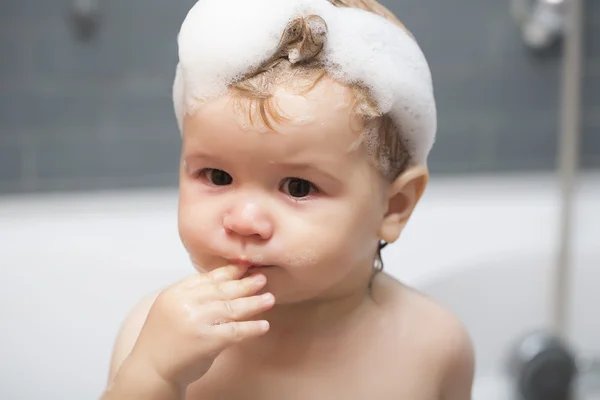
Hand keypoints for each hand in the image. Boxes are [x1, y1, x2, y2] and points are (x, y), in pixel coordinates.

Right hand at [128, 265, 273, 387]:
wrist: (151, 369)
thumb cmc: (164, 340)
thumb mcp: (172, 308)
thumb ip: (194, 295)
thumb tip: (225, 281)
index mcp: (176, 292)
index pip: (208, 278)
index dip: (229, 271)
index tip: (245, 266)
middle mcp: (186, 303)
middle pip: (222, 290)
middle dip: (245, 283)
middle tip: (262, 278)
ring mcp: (197, 321)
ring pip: (232, 308)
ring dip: (254, 303)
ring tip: (269, 298)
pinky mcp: (207, 341)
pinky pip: (236, 331)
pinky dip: (252, 328)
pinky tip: (264, 326)